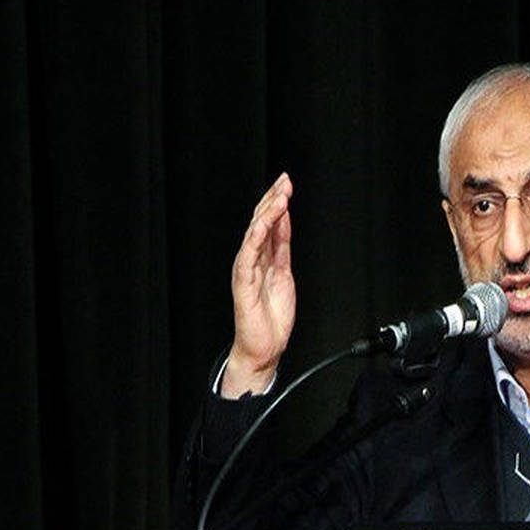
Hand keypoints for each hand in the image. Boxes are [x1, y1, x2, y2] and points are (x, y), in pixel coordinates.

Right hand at [222, 172, 296, 397]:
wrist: (264, 347)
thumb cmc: (271, 317)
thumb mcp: (283, 274)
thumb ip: (281, 248)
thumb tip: (284, 222)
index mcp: (261, 258)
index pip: (268, 223)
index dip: (276, 203)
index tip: (286, 184)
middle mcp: (251, 260)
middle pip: (260, 223)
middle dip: (272, 200)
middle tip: (284, 181)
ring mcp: (246, 269)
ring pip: (254, 234)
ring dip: (267, 214)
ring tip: (280, 196)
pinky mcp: (243, 282)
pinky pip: (248, 255)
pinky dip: (256, 237)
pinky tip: (264, 223)